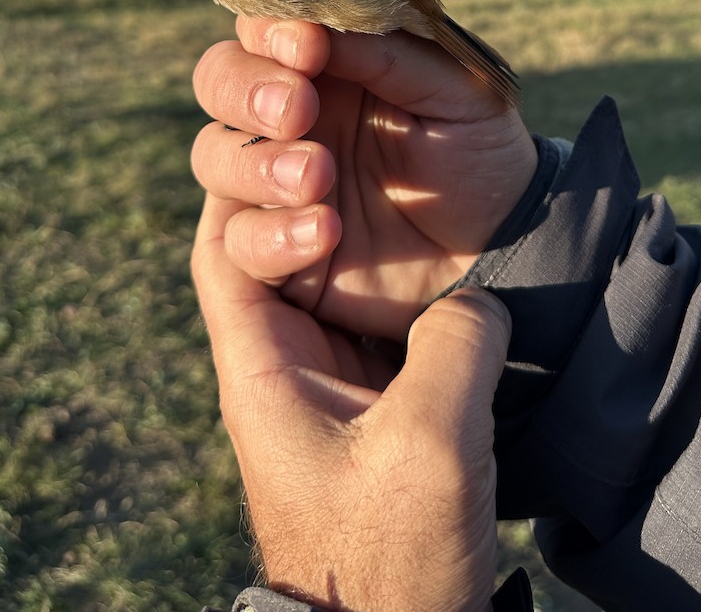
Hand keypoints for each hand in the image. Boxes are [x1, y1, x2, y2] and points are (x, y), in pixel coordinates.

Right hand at [191, 17, 537, 338]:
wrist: (498, 241)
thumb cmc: (479, 149)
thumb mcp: (458, 89)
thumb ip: (392, 51)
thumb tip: (318, 23)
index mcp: (328, 62)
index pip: (265, 26)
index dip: (273, 29)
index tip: (307, 45)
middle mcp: (289, 113)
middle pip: (218, 79)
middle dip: (247, 89)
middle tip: (298, 109)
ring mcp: (274, 180)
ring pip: (213, 155)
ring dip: (255, 162)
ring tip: (317, 175)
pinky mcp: (276, 248)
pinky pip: (238, 238)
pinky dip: (273, 233)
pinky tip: (327, 229)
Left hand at [192, 184, 510, 611]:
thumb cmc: (391, 558)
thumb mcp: (431, 445)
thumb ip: (453, 347)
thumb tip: (477, 295)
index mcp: (263, 370)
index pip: (223, 251)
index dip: (252, 187)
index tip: (315, 151)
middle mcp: (284, 365)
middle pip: (264, 246)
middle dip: (298, 187)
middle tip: (348, 141)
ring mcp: (329, 381)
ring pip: (326, 274)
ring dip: (354, 223)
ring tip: (390, 173)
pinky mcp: (374, 398)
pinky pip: (376, 310)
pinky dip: (398, 269)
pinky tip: (436, 244)